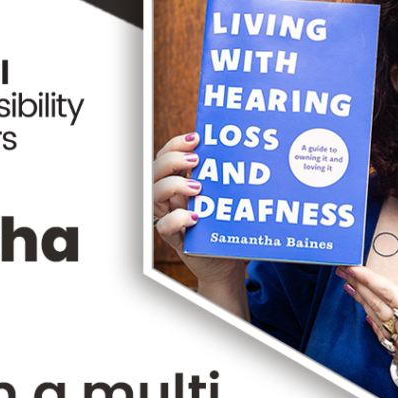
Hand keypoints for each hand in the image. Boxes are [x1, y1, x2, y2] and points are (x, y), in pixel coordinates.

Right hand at [153, 131, 243, 290]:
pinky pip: (163, 227)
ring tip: (197, 187)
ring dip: (173, 185)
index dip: (176, 144)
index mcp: (178, 182)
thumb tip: (244, 151)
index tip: (196, 138)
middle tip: (196, 160)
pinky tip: (195, 216)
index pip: (166, 156)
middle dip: (172, 160)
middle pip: (155, 172)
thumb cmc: (225, 223)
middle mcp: (169, 198)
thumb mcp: (224, 196)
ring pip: (153, 195)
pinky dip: (176, 219)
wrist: (226, 259)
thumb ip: (223, 177)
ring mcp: (168, 216)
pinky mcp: (174, 238)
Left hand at [337, 261, 397, 390]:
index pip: (392, 294)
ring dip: (362, 302)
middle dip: (359, 285)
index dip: (371, 279)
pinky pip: (384, 337)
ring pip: (378, 320)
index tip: (353, 267)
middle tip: (341, 269)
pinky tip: (367, 319)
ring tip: (348, 287)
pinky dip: (373, 325)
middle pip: (378, 304)